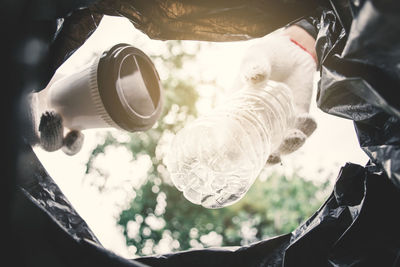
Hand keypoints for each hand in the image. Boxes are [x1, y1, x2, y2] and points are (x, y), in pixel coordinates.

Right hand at [239, 25, 317, 164]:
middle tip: (273, 157)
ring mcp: (280, 123)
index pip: (231, 137)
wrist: (292, 51)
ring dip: (290, 146)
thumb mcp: (255, 56)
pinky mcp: (299, 117)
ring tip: (296, 137)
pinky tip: (309, 119)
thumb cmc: (266, 55)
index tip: (234, 157)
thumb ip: (253, 66)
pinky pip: (304, 129)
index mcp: (239, 113)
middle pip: (259, 150)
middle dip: (266, 159)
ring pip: (283, 145)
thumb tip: (254, 77)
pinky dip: (307, 129)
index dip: (230, 152)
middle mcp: (259, 123)